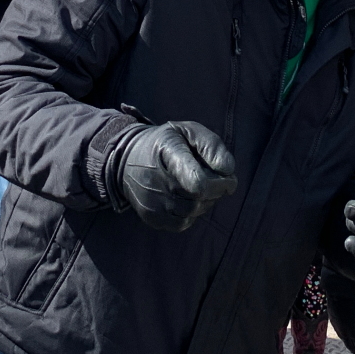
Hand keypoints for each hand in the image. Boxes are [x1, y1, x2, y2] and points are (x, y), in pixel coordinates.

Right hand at [108, 121, 237, 231]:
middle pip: (200, 197)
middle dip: (216, 189)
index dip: (219, 182)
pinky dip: (193, 213)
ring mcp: (152, 202)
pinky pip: (183, 223)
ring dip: (206, 201)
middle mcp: (156, 180)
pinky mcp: (151, 218)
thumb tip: (228, 170)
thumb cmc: (166, 143)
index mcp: (168, 152)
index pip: (197, 181)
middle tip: (215, 178)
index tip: (227, 175)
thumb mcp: (188, 130)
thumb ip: (211, 145)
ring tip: (201, 186)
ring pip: (194, 211)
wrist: (126, 159)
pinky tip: (189, 198)